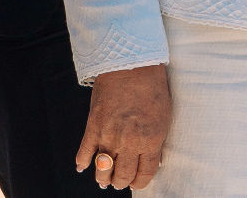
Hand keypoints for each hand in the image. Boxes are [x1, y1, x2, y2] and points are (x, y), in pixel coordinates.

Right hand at [76, 65, 171, 190]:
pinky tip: (82, 166)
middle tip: (119, 181)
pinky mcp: (93, 125)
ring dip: (103, 177)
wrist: (131, 64)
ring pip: (103, 169)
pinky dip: (82, 161)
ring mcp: (109, 135)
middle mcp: (129, 142)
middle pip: (123, 176)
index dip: (139, 182)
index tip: (136, 183)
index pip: (144, 174)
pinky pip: (85, 151)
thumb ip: (156, 141)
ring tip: (104, 179)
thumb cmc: (152, 88)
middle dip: (121, 182)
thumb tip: (150, 161)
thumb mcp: (163, 117)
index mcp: (151, 140)